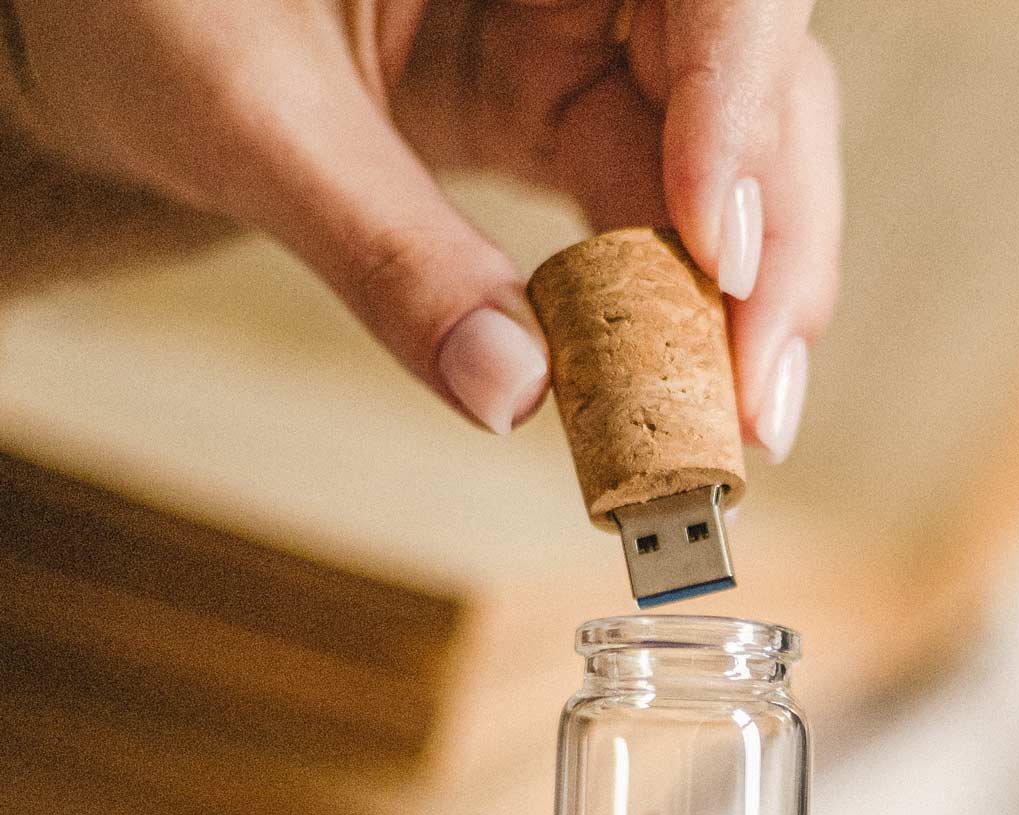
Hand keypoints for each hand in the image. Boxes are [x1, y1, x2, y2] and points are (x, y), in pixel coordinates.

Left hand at [6, 0, 836, 455]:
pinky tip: (686, 391)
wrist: (102, 25)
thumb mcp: (248, 111)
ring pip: (740, 169)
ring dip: (748, 306)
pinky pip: (668, 219)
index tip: (717, 251)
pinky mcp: (573, 122)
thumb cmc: (146, 5)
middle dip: (772, 250)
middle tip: (753, 401)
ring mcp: (593, 47)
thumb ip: (381, 246)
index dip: (742, 111)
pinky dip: (684, 316)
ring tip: (735, 425)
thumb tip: (512, 395)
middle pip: (762, 92)